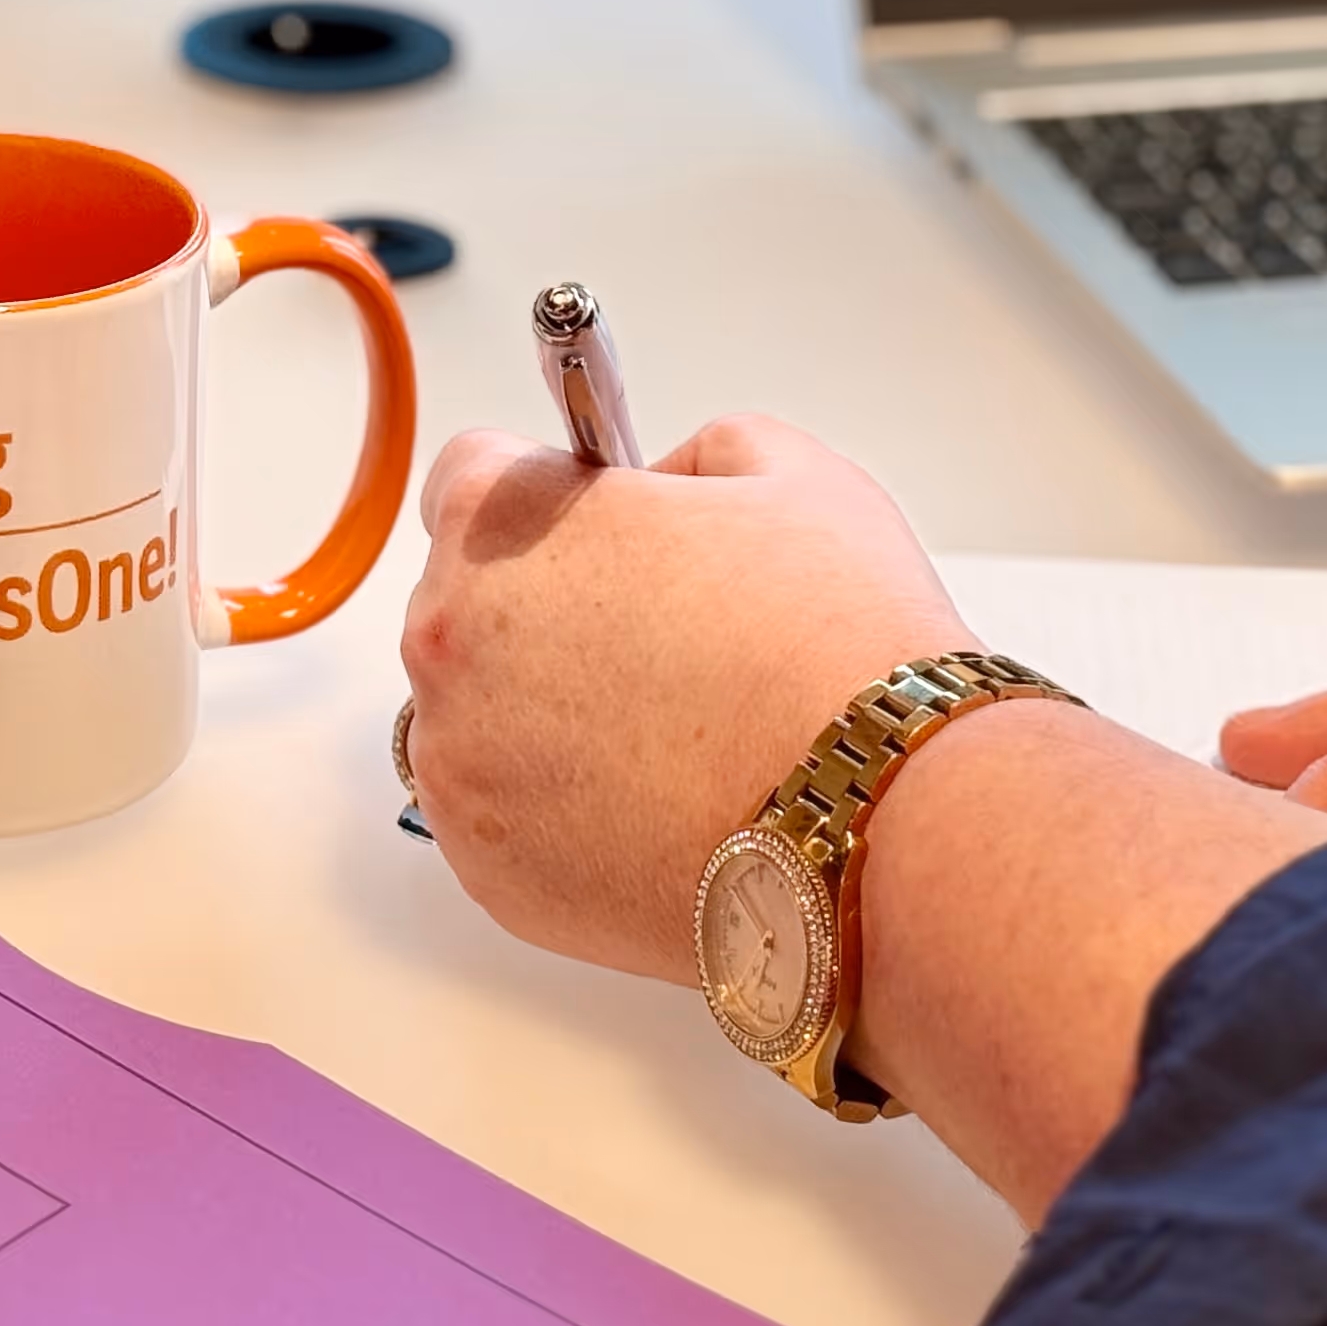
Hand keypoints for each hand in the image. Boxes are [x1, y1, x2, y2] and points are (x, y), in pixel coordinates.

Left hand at [399, 413, 976, 980]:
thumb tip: (660, 490)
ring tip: (671, 732)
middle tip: (666, 637)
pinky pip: (505, 817)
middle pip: (469, 601)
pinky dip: (562, 807)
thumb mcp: (785, 468)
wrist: (880, 822)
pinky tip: (659, 801)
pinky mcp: (490, 874)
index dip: (550, 494)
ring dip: (545, 713)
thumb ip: (690, 452)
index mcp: (499, 522)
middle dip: (548, 606)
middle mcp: (446, 642)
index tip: (603, 529)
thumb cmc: (835, 644)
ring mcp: (459, 769)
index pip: (470, 474)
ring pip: (480, 716)